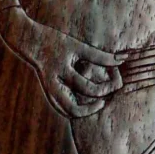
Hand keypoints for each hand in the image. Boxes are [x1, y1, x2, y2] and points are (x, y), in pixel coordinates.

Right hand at [0, 8, 121, 118]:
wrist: (30, 42)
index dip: (107, 87)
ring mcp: (49, 91)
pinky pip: (62, 108)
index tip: (117, 81)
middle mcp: (53, 85)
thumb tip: (123, 59)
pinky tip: (86, 101)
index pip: (88, 87)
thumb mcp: (79, 46)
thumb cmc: (57, 41)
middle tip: (104, 101)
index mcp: (61, 71)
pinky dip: (75, 109)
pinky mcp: (49, 93)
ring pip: (66, 112)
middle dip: (92, 108)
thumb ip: (101, 56)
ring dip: (83, 111)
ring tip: (97, 103)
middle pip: (73, 109)